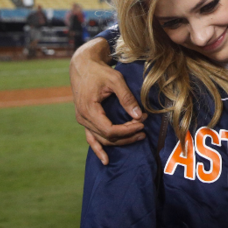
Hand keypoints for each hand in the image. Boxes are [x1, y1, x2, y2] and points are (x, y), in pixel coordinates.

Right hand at [70, 37, 146, 164]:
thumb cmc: (99, 71)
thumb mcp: (115, 80)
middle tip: (144, 128)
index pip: (110, 130)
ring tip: (139, 136)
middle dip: (128, 134)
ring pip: (102, 139)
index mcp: (89, 109)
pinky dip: (98, 150)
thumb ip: (127, 98)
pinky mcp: (85, 120)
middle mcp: (83, 118)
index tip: (142, 123)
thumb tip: (139, 115)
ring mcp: (83, 121)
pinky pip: (91, 139)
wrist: (83, 66)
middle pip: (108, 137)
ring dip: (120, 141)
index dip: (127, 130)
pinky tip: (106, 160)